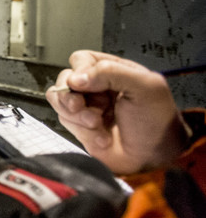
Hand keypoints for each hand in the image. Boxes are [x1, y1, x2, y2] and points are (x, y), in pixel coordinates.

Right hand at [46, 50, 189, 173]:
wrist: (154, 158)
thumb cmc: (157, 122)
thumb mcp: (144, 87)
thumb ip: (111, 72)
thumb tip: (75, 77)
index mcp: (113, 71)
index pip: (81, 60)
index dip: (80, 71)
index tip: (86, 85)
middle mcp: (97, 87)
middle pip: (65, 80)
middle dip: (70, 96)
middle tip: (81, 106)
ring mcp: (88, 107)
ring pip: (59, 100)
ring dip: (76, 115)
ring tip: (96, 124)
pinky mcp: (80, 126)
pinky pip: (65, 121)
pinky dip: (82, 131)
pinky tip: (101, 136)